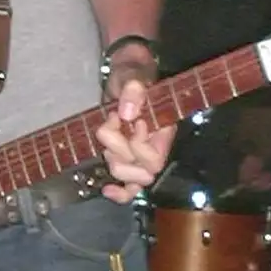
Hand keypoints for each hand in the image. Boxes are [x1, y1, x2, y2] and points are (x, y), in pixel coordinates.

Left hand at [96, 72, 174, 204]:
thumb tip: (127, 114)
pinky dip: (119, 193)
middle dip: (120, 152)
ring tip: (109, 130)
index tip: (131, 121)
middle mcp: (155, 149)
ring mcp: (140, 158)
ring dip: (113, 156)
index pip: (154, 160)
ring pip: (128, 178)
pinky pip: (129, 189)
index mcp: (163, 133)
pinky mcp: (128, 162)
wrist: (127, 77)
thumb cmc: (134, 77)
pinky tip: (106, 190)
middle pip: (141, 174)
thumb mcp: (134, 77)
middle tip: (115, 123)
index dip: (138, 146)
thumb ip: (133, 92)